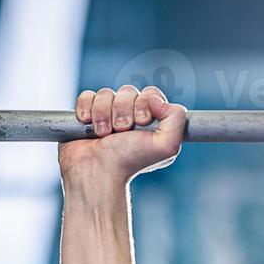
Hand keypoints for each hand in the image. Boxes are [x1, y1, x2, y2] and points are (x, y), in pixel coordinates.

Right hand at [59, 85, 186, 188]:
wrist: (97, 172)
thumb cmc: (129, 162)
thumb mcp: (167, 145)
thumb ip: (176, 118)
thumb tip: (156, 99)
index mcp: (151, 123)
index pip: (150, 93)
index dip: (145, 102)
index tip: (141, 121)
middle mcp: (130, 118)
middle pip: (127, 91)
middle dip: (123, 110)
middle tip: (121, 132)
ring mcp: (107, 116)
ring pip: (106, 93)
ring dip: (103, 113)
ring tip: (104, 134)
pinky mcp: (86, 115)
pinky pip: (87, 96)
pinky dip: (86, 109)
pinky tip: (89, 126)